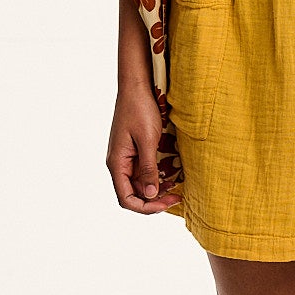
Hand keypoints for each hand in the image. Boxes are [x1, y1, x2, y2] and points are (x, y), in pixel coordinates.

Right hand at [107, 88, 180, 213]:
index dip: (145, 207)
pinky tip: (172, 177)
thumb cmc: (139, 109)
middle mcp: (119, 164)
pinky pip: (144, 172)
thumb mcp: (147, 140)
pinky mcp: (135, 152)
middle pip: (134, 194)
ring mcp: (127, 158)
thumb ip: (148, 168)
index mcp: (117, 163)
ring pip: (140, 184)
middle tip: (177, 197)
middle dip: (155, 200)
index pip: (126, 198)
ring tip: (177, 188)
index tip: (166, 204)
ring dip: (157, 189)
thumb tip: (151, 195)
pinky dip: (157, 177)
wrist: (136, 87)